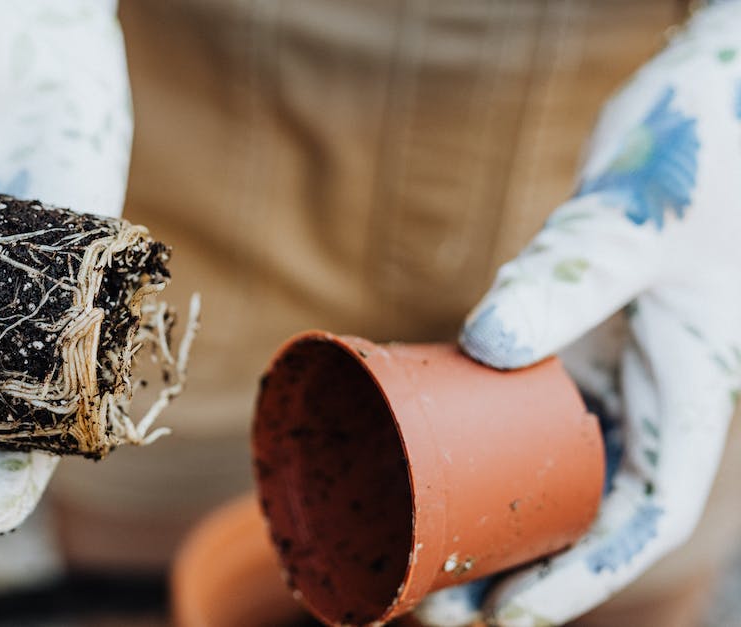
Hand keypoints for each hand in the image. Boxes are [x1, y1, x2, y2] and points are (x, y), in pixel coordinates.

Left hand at [416, 4, 740, 624]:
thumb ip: (570, 275)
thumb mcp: (636, 226)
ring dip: (483, 514)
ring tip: (406, 552)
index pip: (636, 517)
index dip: (575, 579)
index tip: (503, 618)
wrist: (697, 105)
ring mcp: (599, 364)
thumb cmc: (696, 160)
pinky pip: (514, 405)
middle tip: (425, 602)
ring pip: (541, 465)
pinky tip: (414, 465)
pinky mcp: (559, 330)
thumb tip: (484, 342)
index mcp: (684, 398)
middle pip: (577, 507)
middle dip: (512, 564)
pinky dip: (471, 442)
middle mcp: (641, 395)